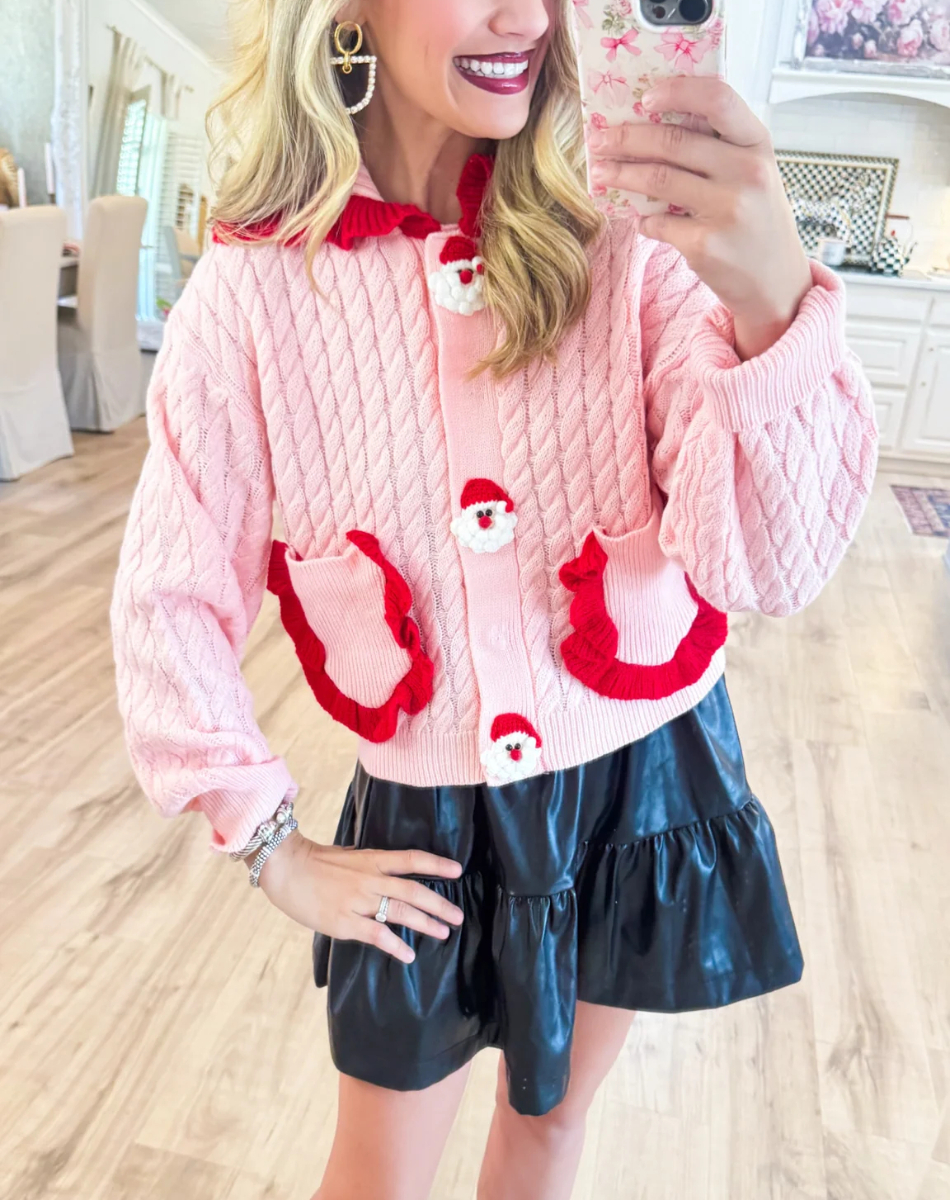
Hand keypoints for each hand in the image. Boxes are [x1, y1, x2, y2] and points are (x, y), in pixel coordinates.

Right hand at [257, 830, 464, 963]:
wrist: (285, 868)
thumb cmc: (313, 861)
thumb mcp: (347, 855)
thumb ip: (367, 863)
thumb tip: (385, 868)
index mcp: (371, 859)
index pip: (411, 859)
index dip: (437, 864)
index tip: (458, 870)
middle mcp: (370, 879)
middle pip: (414, 890)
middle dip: (440, 904)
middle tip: (458, 916)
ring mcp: (358, 901)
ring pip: (401, 912)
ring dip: (426, 923)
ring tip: (443, 932)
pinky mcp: (344, 922)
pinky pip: (377, 935)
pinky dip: (396, 946)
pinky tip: (409, 955)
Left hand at [590, 77, 813, 360]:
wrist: (775, 280)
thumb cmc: (756, 217)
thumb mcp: (753, 173)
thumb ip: (718, 148)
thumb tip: (650, 125)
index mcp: (757, 143)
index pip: (718, 99)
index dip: (677, 91)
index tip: (644, 98)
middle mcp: (747, 172)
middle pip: (672, 142)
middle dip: (626, 138)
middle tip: (599, 138)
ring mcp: (727, 209)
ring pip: (657, 180)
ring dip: (620, 174)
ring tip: (600, 171)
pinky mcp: (706, 245)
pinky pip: (658, 224)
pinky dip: (642, 220)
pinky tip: (638, 219)